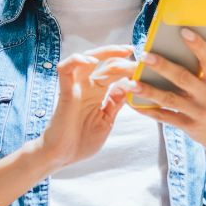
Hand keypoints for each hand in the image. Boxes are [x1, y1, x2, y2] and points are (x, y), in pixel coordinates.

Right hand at [34, 45, 137, 170]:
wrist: (61, 156)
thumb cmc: (81, 141)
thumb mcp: (106, 121)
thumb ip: (116, 103)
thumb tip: (129, 86)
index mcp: (98, 94)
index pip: (114, 73)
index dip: (127, 66)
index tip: (143, 64)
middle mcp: (87, 87)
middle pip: (103, 62)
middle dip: (118, 54)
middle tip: (132, 49)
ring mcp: (76, 88)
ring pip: (86, 59)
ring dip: (103, 52)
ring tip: (120, 52)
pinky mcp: (65, 92)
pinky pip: (66, 69)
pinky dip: (76, 60)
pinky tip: (91, 61)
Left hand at [130, 28, 205, 160]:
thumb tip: (193, 42)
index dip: (197, 45)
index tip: (183, 31)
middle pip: (182, 78)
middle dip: (162, 66)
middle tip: (144, 55)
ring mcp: (197, 111)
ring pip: (169, 99)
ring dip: (149, 90)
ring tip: (131, 82)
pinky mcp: (187, 125)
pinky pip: (165, 117)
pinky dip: (149, 111)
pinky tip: (134, 103)